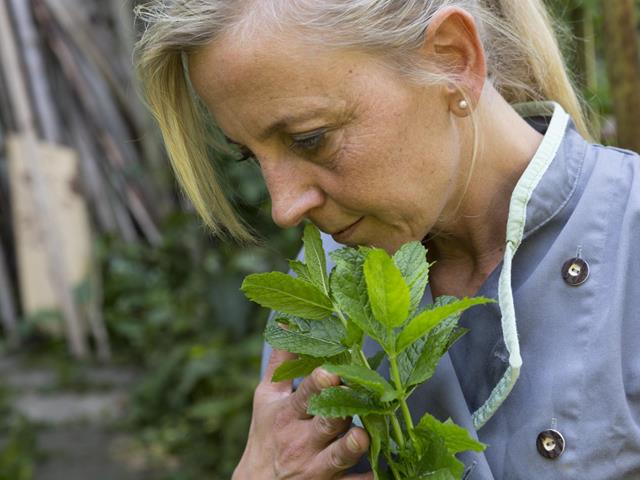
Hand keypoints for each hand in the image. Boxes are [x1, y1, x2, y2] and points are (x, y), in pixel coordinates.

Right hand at [233, 349, 372, 478]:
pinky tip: (382, 472)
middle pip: (326, 422)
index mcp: (288, 414)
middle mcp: (302, 441)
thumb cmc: (267, 435)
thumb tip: (287, 323)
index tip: (331, 371)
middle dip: (341, 409)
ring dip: (352, 447)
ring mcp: (317, 468)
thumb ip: (281, 362)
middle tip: (359, 395)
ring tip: (364, 436)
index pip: (304, 395)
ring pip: (339, 456)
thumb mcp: (267, 398)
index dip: (318, 384)